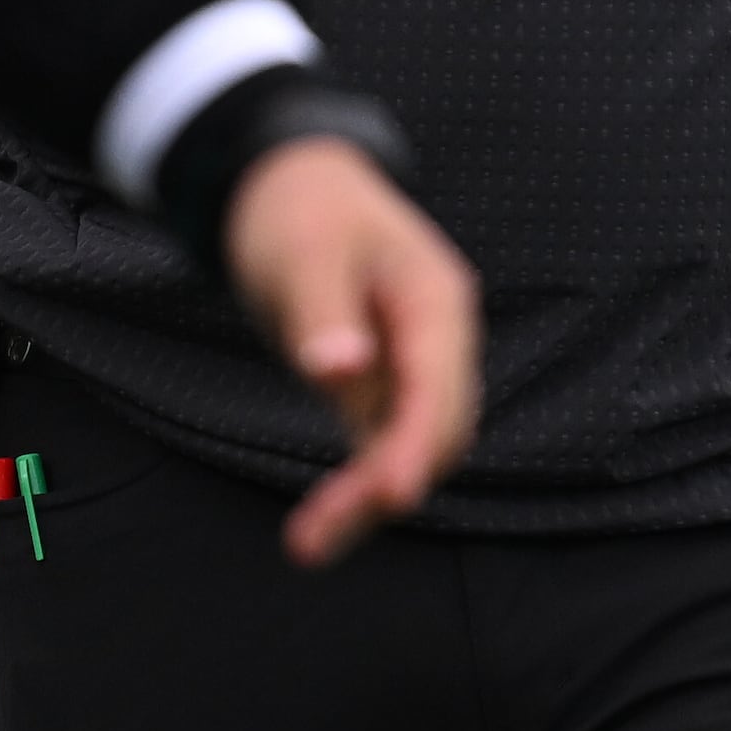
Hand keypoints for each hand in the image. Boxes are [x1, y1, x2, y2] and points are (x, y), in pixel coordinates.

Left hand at [220, 136, 479, 565]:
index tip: (392, 495)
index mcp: (435, 301)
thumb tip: (337, 373)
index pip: (437, 385)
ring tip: (307, 545)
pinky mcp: (379, 388)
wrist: (293, 185)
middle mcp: (437, 342)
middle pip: (433, 430)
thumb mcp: (305, 252)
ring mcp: (411, 369)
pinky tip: (318, 527)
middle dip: (384, 484)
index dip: (417, 444)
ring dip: (365, 499)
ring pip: (408, 448)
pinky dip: (353, 486)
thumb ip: (324, 313)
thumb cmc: (303, 210)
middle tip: (316, 537)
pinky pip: (378, 446)